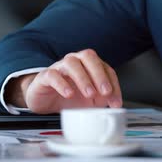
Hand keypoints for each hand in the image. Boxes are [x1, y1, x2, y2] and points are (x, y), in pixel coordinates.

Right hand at [7, 49, 122, 113]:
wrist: (45, 102)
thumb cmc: (69, 98)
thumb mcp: (91, 102)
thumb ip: (103, 100)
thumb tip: (115, 105)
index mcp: (89, 65)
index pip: (105, 68)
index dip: (113, 84)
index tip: (115, 101)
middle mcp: (75, 61)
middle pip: (88, 57)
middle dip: (99, 74)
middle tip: (105, 92)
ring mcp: (59, 67)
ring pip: (71, 63)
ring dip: (83, 78)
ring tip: (89, 94)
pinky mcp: (45, 76)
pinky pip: (53, 74)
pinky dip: (62, 83)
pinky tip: (68, 94)